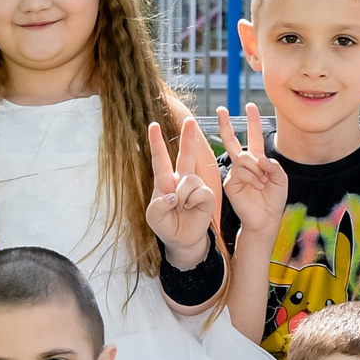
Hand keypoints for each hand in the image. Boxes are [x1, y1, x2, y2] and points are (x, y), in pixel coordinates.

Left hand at [144, 116, 219, 267]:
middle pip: (185, 155)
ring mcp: (195, 186)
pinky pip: (199, 191)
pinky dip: (193, 201)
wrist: (183, 240)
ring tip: (181, 208)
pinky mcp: (206, 194)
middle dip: (188, 137)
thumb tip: (173, 196)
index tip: (153, 125)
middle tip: (190, 120)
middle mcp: (180, 180)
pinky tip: (191, 208)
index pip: (160, 159)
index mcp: (164, 182)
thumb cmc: (167, 226)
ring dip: (183, 196)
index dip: (156, 142)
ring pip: (189, 180)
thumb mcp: (154, 218)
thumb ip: (157, 206)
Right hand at [215, 104, 287, 232]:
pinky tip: (256, 187)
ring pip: (244, 158)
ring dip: (257, 170)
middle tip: (221, 108)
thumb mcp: (280, 179)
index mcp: (257, 161)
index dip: (253, 122)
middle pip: (233, 140)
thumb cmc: (273, 200)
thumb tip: (258, 158)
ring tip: (263, 183)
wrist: (265, 219)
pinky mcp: (230, 182)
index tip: (250, 106)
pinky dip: (252, 178)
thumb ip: (272, 165)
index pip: (254, 137)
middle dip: (227, 124)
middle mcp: (244, 164)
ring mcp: (235, 172)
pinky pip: (241, 171)